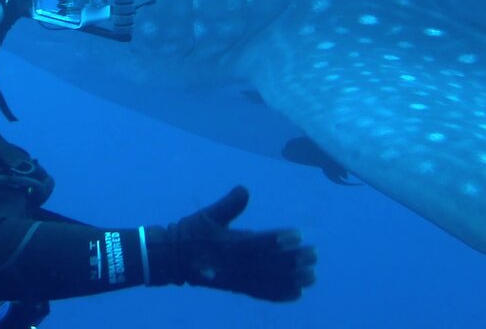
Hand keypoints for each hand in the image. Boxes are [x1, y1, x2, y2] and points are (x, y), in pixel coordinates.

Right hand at [148, 186, 315, 301]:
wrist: (171, 260)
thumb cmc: (191, 233)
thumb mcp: (208, 216)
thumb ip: (228, 205)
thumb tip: (244, 189)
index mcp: (228, 244)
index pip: (258, 242)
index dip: (278, 239)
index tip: (298, 235)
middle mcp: (235, 264)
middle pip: (269, 263)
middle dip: (293, 260)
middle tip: (314, 255)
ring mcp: (236, 278)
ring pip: (269, 280)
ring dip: (292, 279)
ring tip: (312, 276)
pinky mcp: (236, 287)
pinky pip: (260, 293)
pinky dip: (279, 295)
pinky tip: (297, 294)